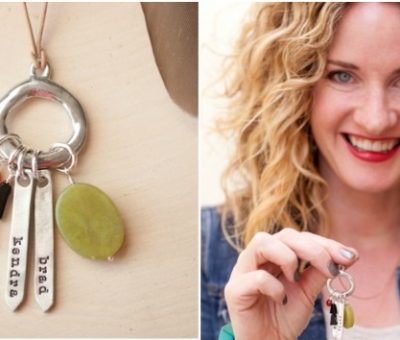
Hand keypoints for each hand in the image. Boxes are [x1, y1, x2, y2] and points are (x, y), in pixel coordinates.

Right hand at [224, 229, 358, 339]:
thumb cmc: (284, 315)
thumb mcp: (308, 291)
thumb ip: (320, 271)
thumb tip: (349, 255)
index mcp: (273, 253)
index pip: (298, 237)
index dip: (324, 243)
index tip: (349, 257)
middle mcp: (256, 257)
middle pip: (282, 235)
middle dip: (311, 248)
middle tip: (331, 268)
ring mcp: (242, 270)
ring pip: (261, 243)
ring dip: (287, 258)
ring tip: (297, 278)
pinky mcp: (234, 290)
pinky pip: (256, 278)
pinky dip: (275, 287)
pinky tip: (282, 299)